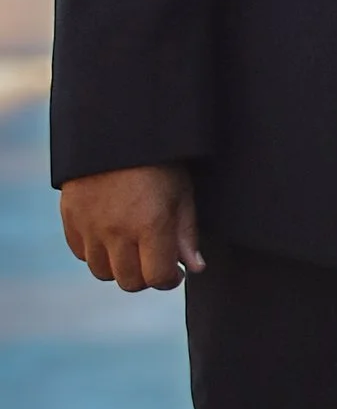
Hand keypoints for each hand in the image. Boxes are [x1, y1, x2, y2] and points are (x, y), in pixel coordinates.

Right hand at [59, 165, 202, 291]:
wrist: (116, 127)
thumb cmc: (159, 159)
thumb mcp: (182, 191)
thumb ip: (187, 233)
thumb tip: (194, 267)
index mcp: (150, 224)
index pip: (156, 278)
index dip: (169, 280)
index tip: (175, 271)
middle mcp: (116, 230)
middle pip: (128, 281)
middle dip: (145, 276)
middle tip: (155, 260)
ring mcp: (89, 225)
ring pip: (101, 271)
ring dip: (119, 266)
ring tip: (132, 247)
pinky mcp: (70, 216)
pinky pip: (81, 252)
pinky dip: (95, 251)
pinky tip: (110, 235)